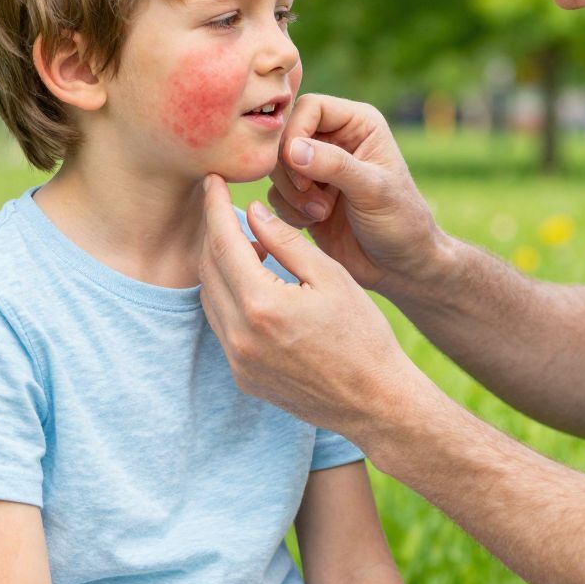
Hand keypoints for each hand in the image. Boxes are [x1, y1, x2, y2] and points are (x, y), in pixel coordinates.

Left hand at [198, 174, 422, 438]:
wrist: (376, 402)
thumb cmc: (364, 334)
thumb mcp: (331, 276)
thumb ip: (286, 241)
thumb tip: (254, 211)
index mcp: (261, 304)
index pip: (223, 241)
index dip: (215, 206)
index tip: (212, 181)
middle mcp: (240, 335)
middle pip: (208, 268)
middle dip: (213, 232)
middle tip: (224, 206)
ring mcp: (238, 361)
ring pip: (210, 297)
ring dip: (220, 266)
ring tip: (249, 246)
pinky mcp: (243, 376)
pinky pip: (222, 326)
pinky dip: (229, 297)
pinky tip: (256, 285)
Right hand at [267, 95, 444, 295]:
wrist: (399, 267)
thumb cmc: (401, 223)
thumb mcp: (374, 190)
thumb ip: (335, 165)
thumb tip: (292, 148)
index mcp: (358, 124)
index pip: (309, 107)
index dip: (296, 134)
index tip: (301, 170)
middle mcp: (335, 140)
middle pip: (285, 136)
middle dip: (290, 170)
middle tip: (308, 194)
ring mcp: (318, 169)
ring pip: (276, 166)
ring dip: (290, 193)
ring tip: (319, 212)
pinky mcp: (304, 196)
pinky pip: (276, 193)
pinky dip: (288, 210)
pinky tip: (315, 222)